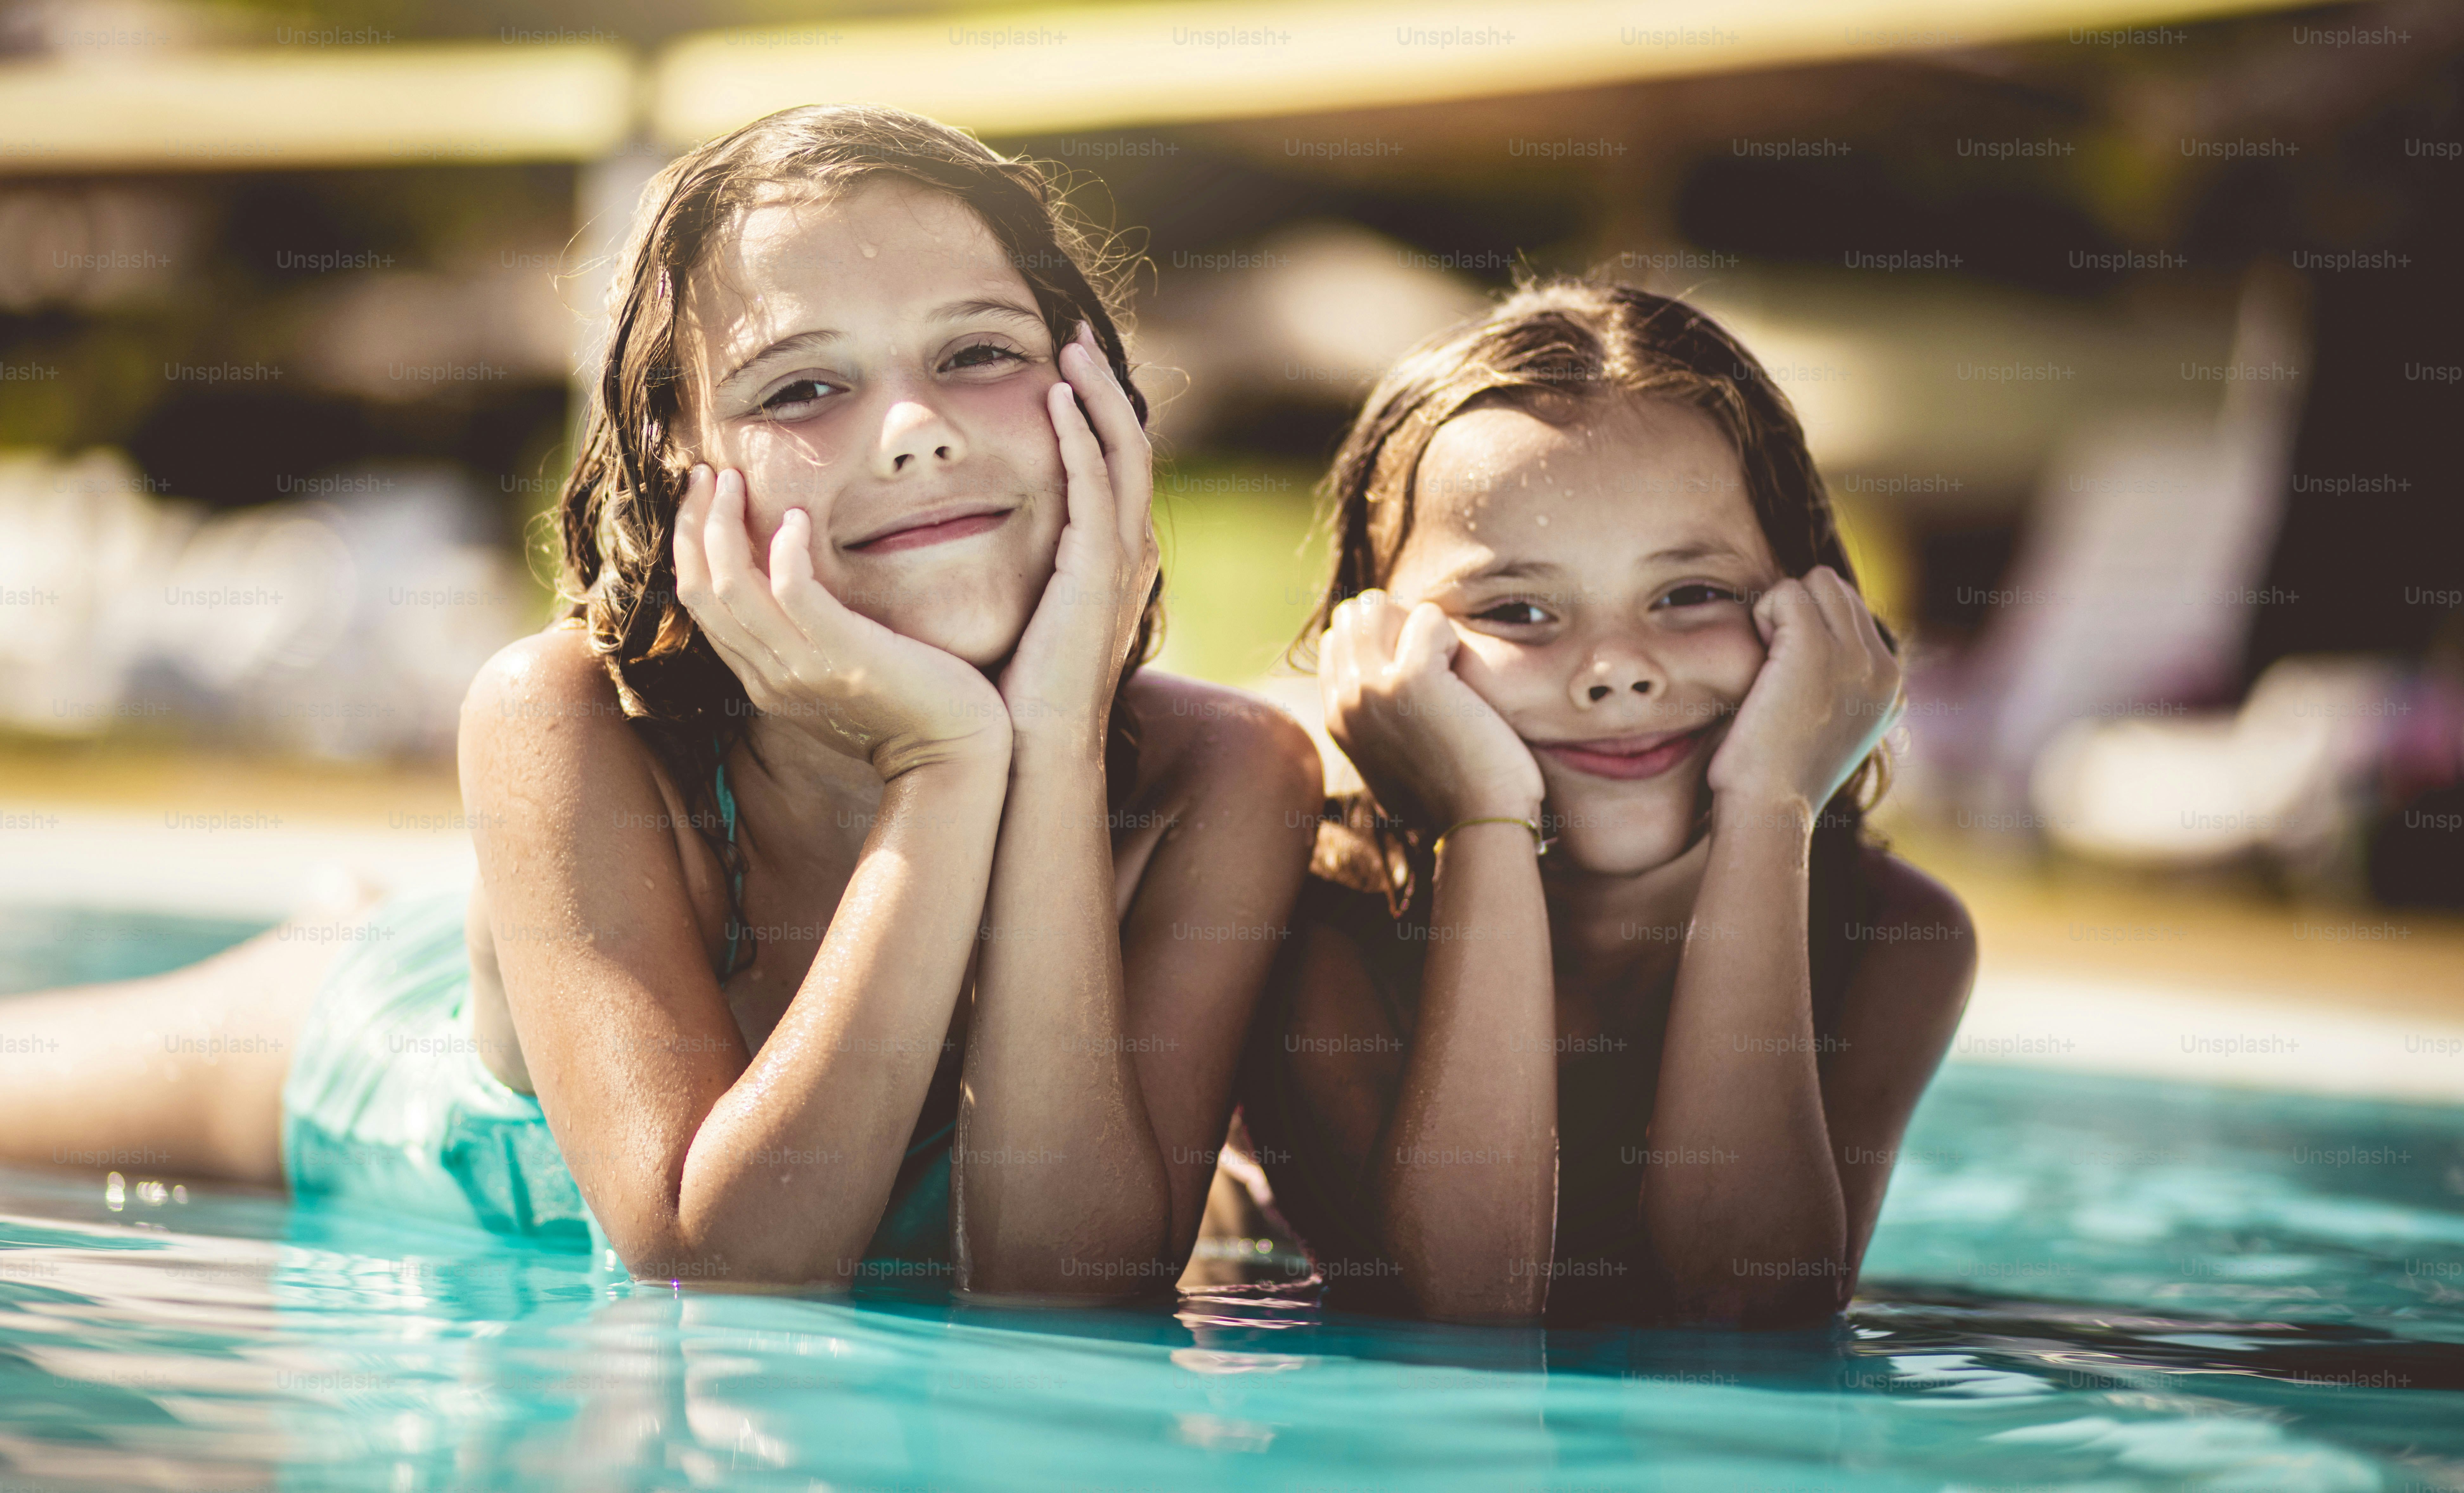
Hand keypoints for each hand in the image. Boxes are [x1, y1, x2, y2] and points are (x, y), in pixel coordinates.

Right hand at [673, 464, 1010, 779]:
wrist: (951, 755)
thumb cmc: (905, 708)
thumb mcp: (835, 676)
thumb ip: (803, 643)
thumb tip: (788, 591)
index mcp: (764, 679)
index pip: (702, 604)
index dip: (691, 545)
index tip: (701, 497)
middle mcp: (771, 676)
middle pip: (703, 590)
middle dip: (695, 525)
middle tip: (704, 473)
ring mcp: (804, 668)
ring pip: (732, 586)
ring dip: (724, 525)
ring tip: (733, 480)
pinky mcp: (845, 654)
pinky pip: (793, 590)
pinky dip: (786, 548)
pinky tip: (798, 517)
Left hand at [997, 321, 1159, 755]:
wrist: (1035, 747)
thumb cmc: (1018, 691)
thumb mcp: (1023, 611)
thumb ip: (1020, 568)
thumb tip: (969, 533)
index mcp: (1112, 560)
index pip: (1112, 466)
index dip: (1095, 412)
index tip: (1065, 366)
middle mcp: (1129, 552)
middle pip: (1129, 446)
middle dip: (1104, 386)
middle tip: (1075, 334)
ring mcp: (1122, 561)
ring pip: (1124, 454)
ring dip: (1097, 396)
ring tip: (1070, 348)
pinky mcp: (1100, 572)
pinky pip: (1098, 487)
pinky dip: (1081, 438)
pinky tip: (1058, 399)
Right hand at [1321, 592, 1544, 829]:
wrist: (1480, 821)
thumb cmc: (1453, 794)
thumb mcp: (1394, 760)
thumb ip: (1377, 723)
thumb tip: (1383, 684)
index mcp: (1337, 719)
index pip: (1338, 641)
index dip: (1382, 639)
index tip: (1418, 670)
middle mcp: (1344, 701)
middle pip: (1353, 616)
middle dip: (1396, 623)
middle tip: (1435, 663)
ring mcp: (1370, 688)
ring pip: (1378, 606)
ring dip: (1419, 626)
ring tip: (1445, 669)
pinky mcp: (1410, 678)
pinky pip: (1427, 617)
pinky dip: (1452, 637)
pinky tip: (1463, 680)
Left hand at [1706, 565, 1900, 811]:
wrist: (1771, 809)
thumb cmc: (1778, 777)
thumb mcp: (1829, 730)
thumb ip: (1842, 686)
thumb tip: (1823, 645)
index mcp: (1891, 688)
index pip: (1855, 614)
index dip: (1812, 628)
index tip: (1790, 676)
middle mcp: (1884, 668)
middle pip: (1838, 589)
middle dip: (1799, 613)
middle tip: (1774, 665)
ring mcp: (1856, 656)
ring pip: (1816, 582)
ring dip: (1781, 611)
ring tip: (1768, 663)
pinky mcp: (1817, 648)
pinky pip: (1787, 592)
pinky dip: (1762, 616)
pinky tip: (1758, 661)